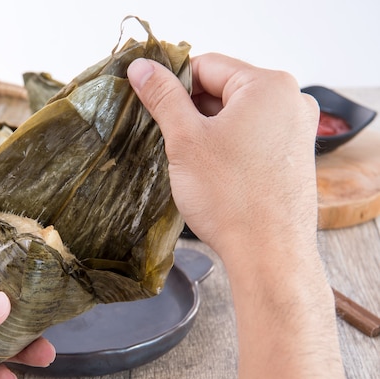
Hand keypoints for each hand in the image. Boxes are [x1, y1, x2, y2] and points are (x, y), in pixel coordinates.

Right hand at [128, 54, 319, 257]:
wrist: (268, 254)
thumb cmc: (231, 198)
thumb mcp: (186, 140)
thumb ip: (162, 97)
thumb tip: (141, 68)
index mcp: (269, 86)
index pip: (207, 65)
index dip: (172, 82)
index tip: (150, 102)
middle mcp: (291, 102)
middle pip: (223, 88)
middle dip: (190, 109)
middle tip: (166, 136)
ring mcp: (295, 130)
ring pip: (235, 115)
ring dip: (206, 129)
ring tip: (187, 158)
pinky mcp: (292, 156)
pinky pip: (251, 135)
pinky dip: (226, 145)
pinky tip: (209, 170)